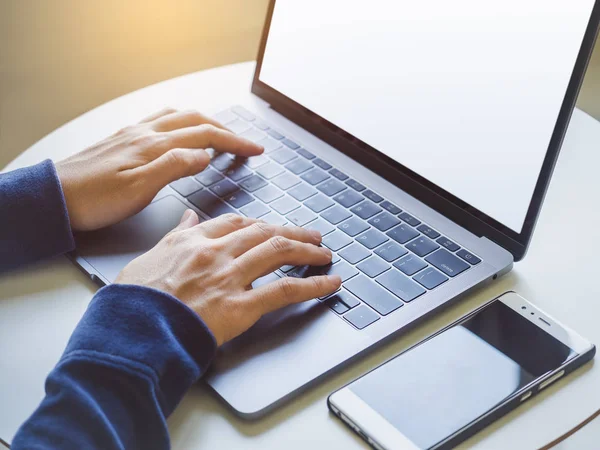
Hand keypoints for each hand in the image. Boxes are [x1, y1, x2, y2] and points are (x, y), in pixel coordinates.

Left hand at [55, 108, 262, 230]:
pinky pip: (161, 120)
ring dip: (205, 122)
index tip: (256, 150)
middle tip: (246, 144)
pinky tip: (180, 132)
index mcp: (155, 145)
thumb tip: (205, 154)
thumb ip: (174, 167)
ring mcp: (135, 134)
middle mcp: (146, 133)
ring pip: (179, 117)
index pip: (206, 135)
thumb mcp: (139, 189)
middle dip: (227, 130)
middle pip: (196, 120)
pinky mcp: (124, 139)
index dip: (235, 141)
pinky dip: (181, 122)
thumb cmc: (95, 198)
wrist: (56, 196)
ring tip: (220, 134)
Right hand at [115, 212, 341, 345]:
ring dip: (307, 250)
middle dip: (293, 232)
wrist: (130, 330)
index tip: (273, 227)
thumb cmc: (134, 300)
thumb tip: (187, 219)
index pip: (237, 223)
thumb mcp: (149, 257)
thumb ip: (174, 236)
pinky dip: (312, 285)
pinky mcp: (240, 305)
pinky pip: (284, 290)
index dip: (261, 224)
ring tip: (324, 253)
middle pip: (265, 232)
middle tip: (312, 235)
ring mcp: (230, 277)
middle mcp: (216, 252)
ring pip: (278, 252)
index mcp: (194, 241)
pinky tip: (329, 283)